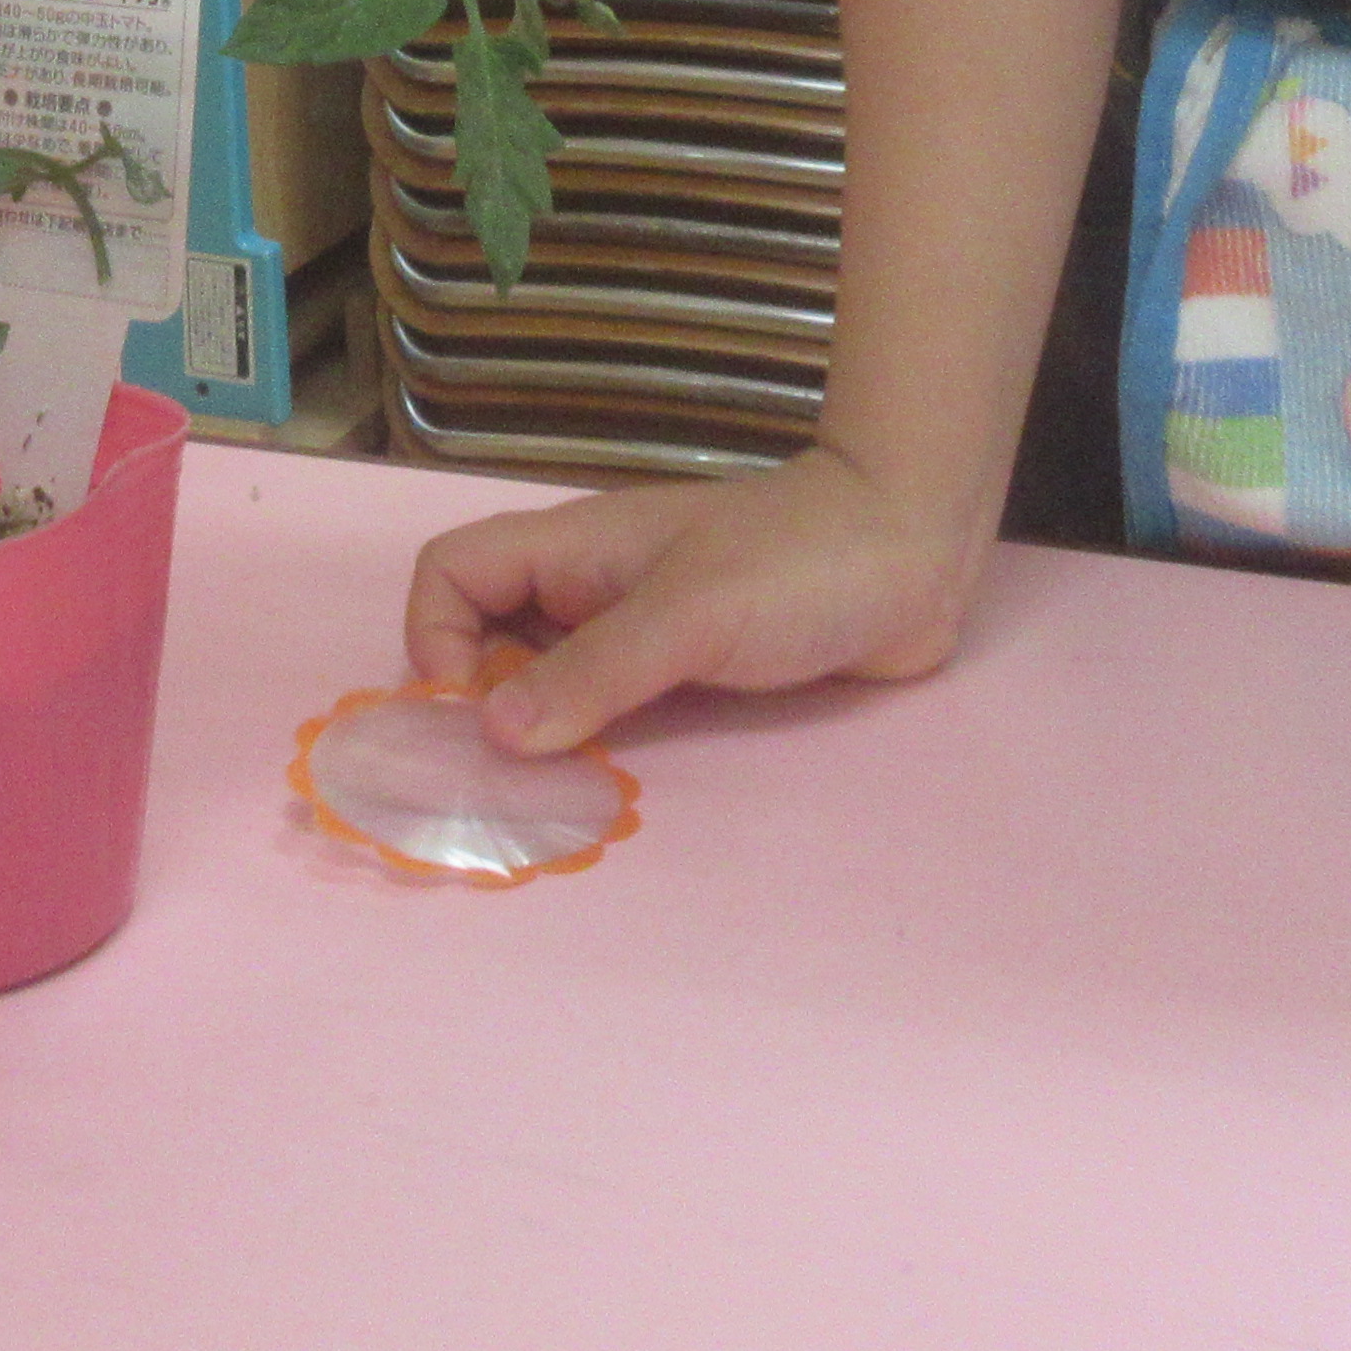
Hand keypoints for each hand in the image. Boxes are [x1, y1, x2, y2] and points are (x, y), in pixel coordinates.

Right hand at [407, 446, 974, 753]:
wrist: (915, 554)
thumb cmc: (799, 563)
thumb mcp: (689, 615)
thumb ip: (594, 671)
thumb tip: (493, 734)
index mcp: (576, 549)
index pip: (455, 571)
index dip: (436, 633)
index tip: (469, 708)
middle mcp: (593, 590)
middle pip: (487, 635)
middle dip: (476, 702)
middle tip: (500, 780)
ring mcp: (640, 632)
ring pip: (549, 683)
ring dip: (537, 736)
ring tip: (549, 801)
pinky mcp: (688, 673)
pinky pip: (613, 712)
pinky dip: (593, 750)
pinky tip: (608, 792)